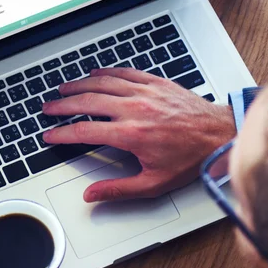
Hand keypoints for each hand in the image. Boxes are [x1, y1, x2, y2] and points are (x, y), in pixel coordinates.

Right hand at [42, 68, 235, 202]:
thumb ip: (118, 189)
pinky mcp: (154, 82)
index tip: (50, 135)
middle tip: (48, 108)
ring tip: (63, 89)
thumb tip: (92, 195)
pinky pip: (123, 72)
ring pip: (102, 83)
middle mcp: (134, 109)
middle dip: (62, 105)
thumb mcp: (154, 183)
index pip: (84, 131)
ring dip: (78, 85)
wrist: (219, 134)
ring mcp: (144, 92)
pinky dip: (105, 72)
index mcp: (131, 134)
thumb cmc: (190, 158)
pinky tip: (94, 73)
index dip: (62, 134)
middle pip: (87, 102)